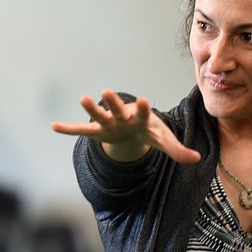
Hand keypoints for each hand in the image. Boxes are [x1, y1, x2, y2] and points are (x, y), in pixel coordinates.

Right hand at [51, 89, 201, 163]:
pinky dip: (68, 129)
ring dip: (91, 109)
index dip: (145, 109)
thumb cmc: (150, 131)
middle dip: (113, 102)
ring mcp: (109, 123)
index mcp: (141, 119)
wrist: (134, 127)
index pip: (145, 114)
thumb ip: (178, 150)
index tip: (145, 100)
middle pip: (119, 110)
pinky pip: (81, 131)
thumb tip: (196, 160)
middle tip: (107, 92)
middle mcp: (124, 117)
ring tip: (82, 99)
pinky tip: (54, 127)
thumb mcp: (164, 141)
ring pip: (99, 116)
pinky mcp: (97, 131)